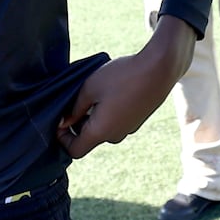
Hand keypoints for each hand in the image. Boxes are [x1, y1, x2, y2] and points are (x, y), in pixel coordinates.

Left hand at [57, 15, 196, 158]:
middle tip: (76, 98)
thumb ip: (73, 108)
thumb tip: (64, 122)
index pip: (75, 150)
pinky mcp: (138, 120)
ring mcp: (129, 128)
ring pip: (103, 128)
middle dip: (78, 122)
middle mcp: (115, 135)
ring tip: (95, 91)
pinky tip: (112, 91)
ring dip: (94, 116)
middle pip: (88, 138)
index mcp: (101, 131)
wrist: (160, 69)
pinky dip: (108, 112)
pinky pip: (116, 121)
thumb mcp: (89, 87)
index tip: (59, 120)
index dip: (62, 139)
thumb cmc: (122, 76)